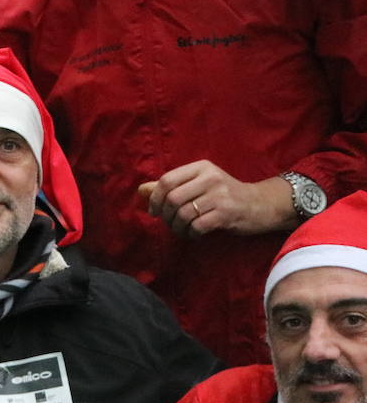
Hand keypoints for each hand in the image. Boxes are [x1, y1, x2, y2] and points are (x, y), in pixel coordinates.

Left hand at [140, 160, 296, 238]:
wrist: (260, 204)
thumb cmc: (224, 195)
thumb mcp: (199, 184)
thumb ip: (171, 186)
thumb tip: (141, 190)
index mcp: (201, 168)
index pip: (167, 180)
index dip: (155, 198)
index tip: (154, 211)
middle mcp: (210, 178)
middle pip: (172, 199)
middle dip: (165, 216)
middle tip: (170, 223)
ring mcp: (220, 195)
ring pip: (183, 214)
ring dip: (177, 227)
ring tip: (183, 230)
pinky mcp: (226, 213)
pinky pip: (196, 227)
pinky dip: (190, 234)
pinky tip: (195, 234)